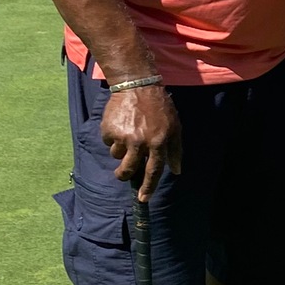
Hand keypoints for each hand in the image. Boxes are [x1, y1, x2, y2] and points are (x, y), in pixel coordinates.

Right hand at [103, 84, 183, 201]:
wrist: (136, 85)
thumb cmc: (159, 106)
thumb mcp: (175, 126)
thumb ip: (176, 150)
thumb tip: (177, 171)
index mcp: (159, 142)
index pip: (154, 171)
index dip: (148, 187)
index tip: (142, 199)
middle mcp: (140, 142)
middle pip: (129, 169)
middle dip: (124, 175)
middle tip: (123, 173)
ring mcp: (123, 136)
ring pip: (117, 155)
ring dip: (121, 149)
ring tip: (128, 132)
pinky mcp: (109, 130)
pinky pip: (108, 142)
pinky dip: (112, 136)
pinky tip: (120, 123)